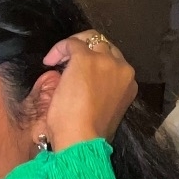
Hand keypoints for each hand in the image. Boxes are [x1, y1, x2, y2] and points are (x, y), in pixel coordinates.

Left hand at [42, 31, 136, 150]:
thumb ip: (102, 95)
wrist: (82, 139)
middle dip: (85, 49)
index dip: (95, 62)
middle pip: (104, 46)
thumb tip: (86, 88)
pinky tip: (49, 62)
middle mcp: (122, 69)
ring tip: (57, 60)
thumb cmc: (90, 135)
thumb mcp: (104, 112)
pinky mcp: (86, 58)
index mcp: (129, 84)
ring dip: (72, 47)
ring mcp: (106, 62)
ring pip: (90, 39)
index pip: (114, 62)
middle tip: (67, 60)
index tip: (78, 72)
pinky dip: (58, 49)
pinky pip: (71, 44)